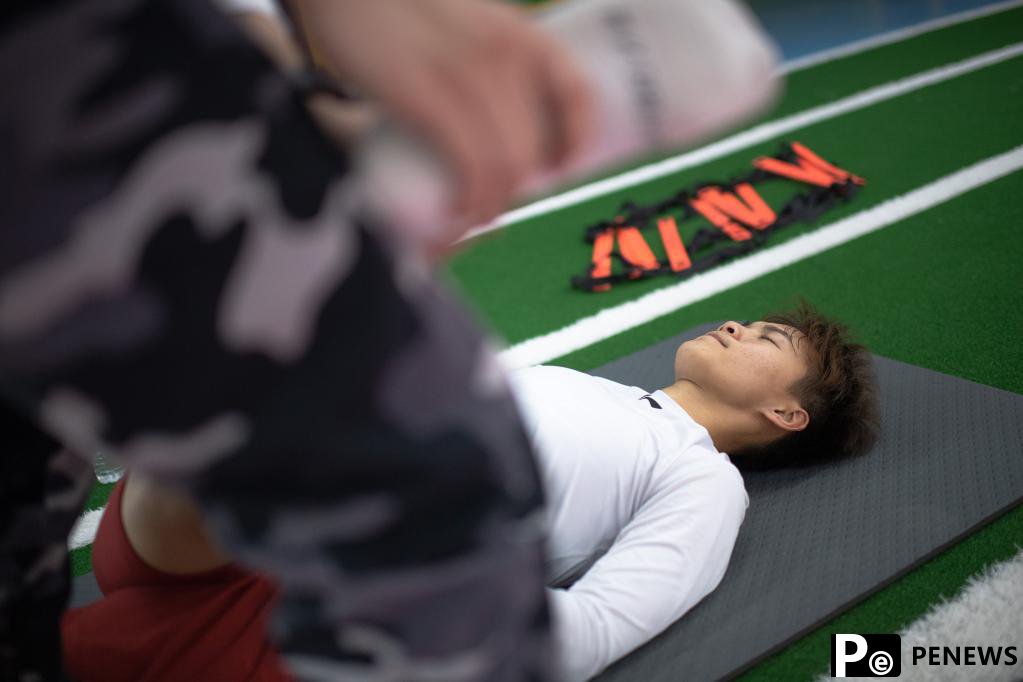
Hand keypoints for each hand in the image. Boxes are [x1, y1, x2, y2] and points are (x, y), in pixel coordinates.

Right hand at [288, 0, 595, 229]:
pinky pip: (472, 167)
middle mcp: (505, 53)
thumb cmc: (397, 13)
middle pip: (534, 150)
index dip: (576, 144)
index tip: (557, 172)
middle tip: (488, 207)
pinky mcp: (428, 96)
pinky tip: (453, 213)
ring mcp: (469, 75)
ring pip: (507, 166)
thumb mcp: (463, 28)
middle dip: (515, 193)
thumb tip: (499, 129)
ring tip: (465, 216)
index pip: (578, 95)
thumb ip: (487, 68)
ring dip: (489, 207)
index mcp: (520, 36)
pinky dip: (468, 203)